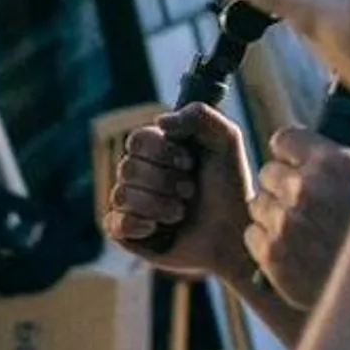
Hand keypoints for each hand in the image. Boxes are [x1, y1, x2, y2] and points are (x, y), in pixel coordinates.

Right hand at [105, 103, 254, 278]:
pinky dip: (139, 225)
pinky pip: (114, 223)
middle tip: (191, 191)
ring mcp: (130, 203)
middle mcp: (139, 173)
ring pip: (121, 195)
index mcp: (157, 149)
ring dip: (159, 205)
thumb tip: (159, 122)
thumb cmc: (230, 185)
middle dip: (166, 181)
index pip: (137, 140)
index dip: (162, 151)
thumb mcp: (225, 140)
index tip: (190, 163)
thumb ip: (199, 116)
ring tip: (181, 212)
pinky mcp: (126, 233)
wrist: (235, 231)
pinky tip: (157, 228)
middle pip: (127, 167)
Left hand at [244, 127, 349, 308]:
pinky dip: (268, 242)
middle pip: (268, 172)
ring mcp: (285, 222)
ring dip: (274, 214)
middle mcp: (304, 187)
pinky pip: (253, 235)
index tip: (300, 167)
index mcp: (332, 161)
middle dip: (282, 186)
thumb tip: (313, 152)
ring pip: (258, 204)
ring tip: (304, 231)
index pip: (284, 139)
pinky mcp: (272, 255)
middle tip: (304, 204)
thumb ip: (340, 162)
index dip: (292, 155)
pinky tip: (295, 250)